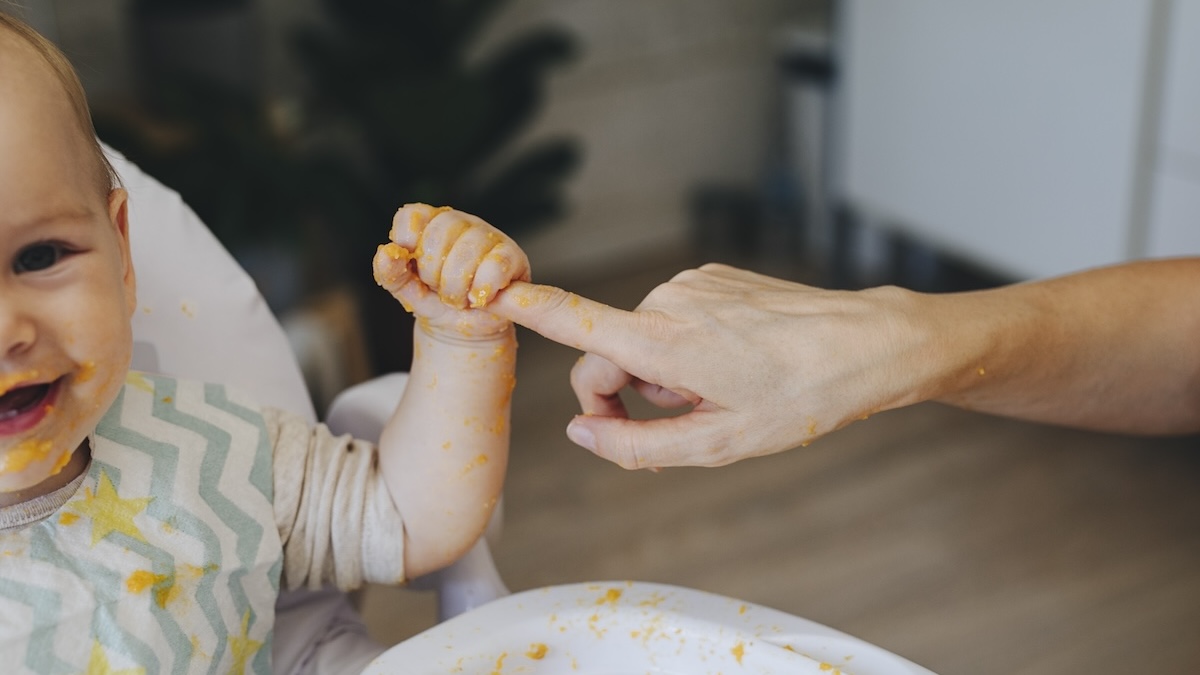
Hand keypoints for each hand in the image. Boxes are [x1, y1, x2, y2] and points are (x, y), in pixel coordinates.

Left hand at [374, 204, 529, 338]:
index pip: (412, 216)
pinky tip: (478, 298)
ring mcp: (488, 236)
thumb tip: (385, 253)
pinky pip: (495, 265)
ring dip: (456, 287)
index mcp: (430, 224)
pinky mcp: (511, 256)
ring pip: (467, 251)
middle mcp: (460, 223)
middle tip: (440, 290)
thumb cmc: (436, 302)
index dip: (407, 241)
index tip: (412, 266)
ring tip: (459, 299)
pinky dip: (481, 288)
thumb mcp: (407, 291)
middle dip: (434, 274)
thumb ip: (390, 273)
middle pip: (439, 233)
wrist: (466, 329)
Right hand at [490, 264, 953, 468]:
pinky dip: (687, 347)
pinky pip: (676, 318)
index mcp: (661, 342)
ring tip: (720, 394)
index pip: (574, 321)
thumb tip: (583, 434)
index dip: (527, 310)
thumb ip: (635, 447)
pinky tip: (735, 365)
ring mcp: (693, 283)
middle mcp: (668, 301)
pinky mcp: (714, 276)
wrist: (867, 345)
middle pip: (608, 353)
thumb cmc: (798, 398)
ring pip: (644, 338)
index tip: (487, 293)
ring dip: (663, 373)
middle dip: (626, 395)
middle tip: (678, 428)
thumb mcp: (716, 445)